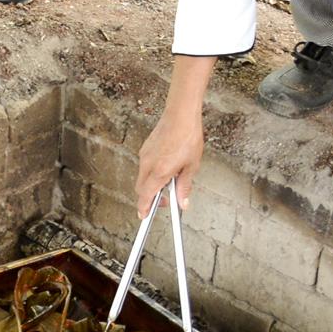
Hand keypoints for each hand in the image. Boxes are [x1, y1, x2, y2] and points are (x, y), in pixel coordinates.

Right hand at [138, 55, 218, 207]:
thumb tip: (182, 202)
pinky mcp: (145, 148)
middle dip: (149, 198)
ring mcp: (144, 155)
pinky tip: (166, 168)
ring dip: (151, 184)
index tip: (144, 216)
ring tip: (170, 182)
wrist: (180, 115)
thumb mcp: (191, 166)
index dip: (144, 208)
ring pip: (142, 177)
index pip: (146, 196)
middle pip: (141, 189)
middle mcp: (148, 164)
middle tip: (165, 201)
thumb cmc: (188, 138)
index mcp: (159, 171)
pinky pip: (145, 166)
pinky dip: (151, 173)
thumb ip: (184, 186)